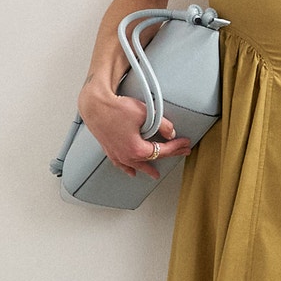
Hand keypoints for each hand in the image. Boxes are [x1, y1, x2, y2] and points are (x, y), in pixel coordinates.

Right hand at [78, 86, 192, 180]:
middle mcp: (127, 156)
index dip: (176, 147)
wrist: (95, 106)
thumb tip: (172, 133)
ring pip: (136, 166)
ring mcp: (117, 155)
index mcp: (138, 149)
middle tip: (180, 153)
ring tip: (155, 174)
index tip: (185, 143)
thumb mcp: (145, 113)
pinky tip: (131, 172)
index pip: (163, 150)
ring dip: (147, 169)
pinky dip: (127, 168)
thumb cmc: (117, 108)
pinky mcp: (109, 150)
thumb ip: (162, 124)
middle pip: (153, 159)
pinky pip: (120, 164)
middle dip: (169, 155)